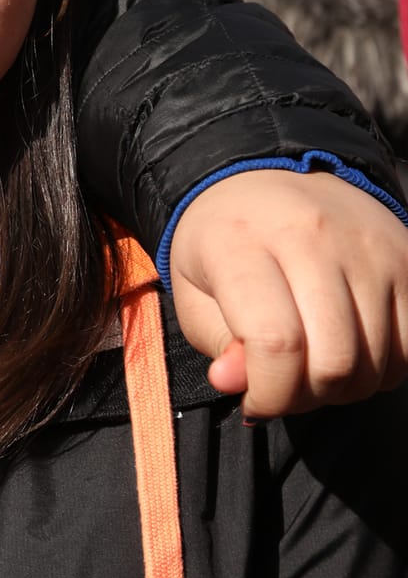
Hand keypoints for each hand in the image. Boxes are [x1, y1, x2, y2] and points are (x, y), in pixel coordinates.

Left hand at [170, 169, 407, 418]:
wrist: (266, 176)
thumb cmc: (222, 243)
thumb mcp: (194, 291)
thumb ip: (216, 343)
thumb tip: (239, 385)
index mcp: (242, 242)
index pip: (277, 342)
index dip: (270, 392)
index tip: (255, 401)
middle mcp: (312, 238)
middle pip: (337, 360)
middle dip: (308, 397)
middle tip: (285, 387)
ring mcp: (370, 247)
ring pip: (380, 361)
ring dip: (346, 387)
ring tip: (312, 368)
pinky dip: (382, 368)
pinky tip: (348, 352)